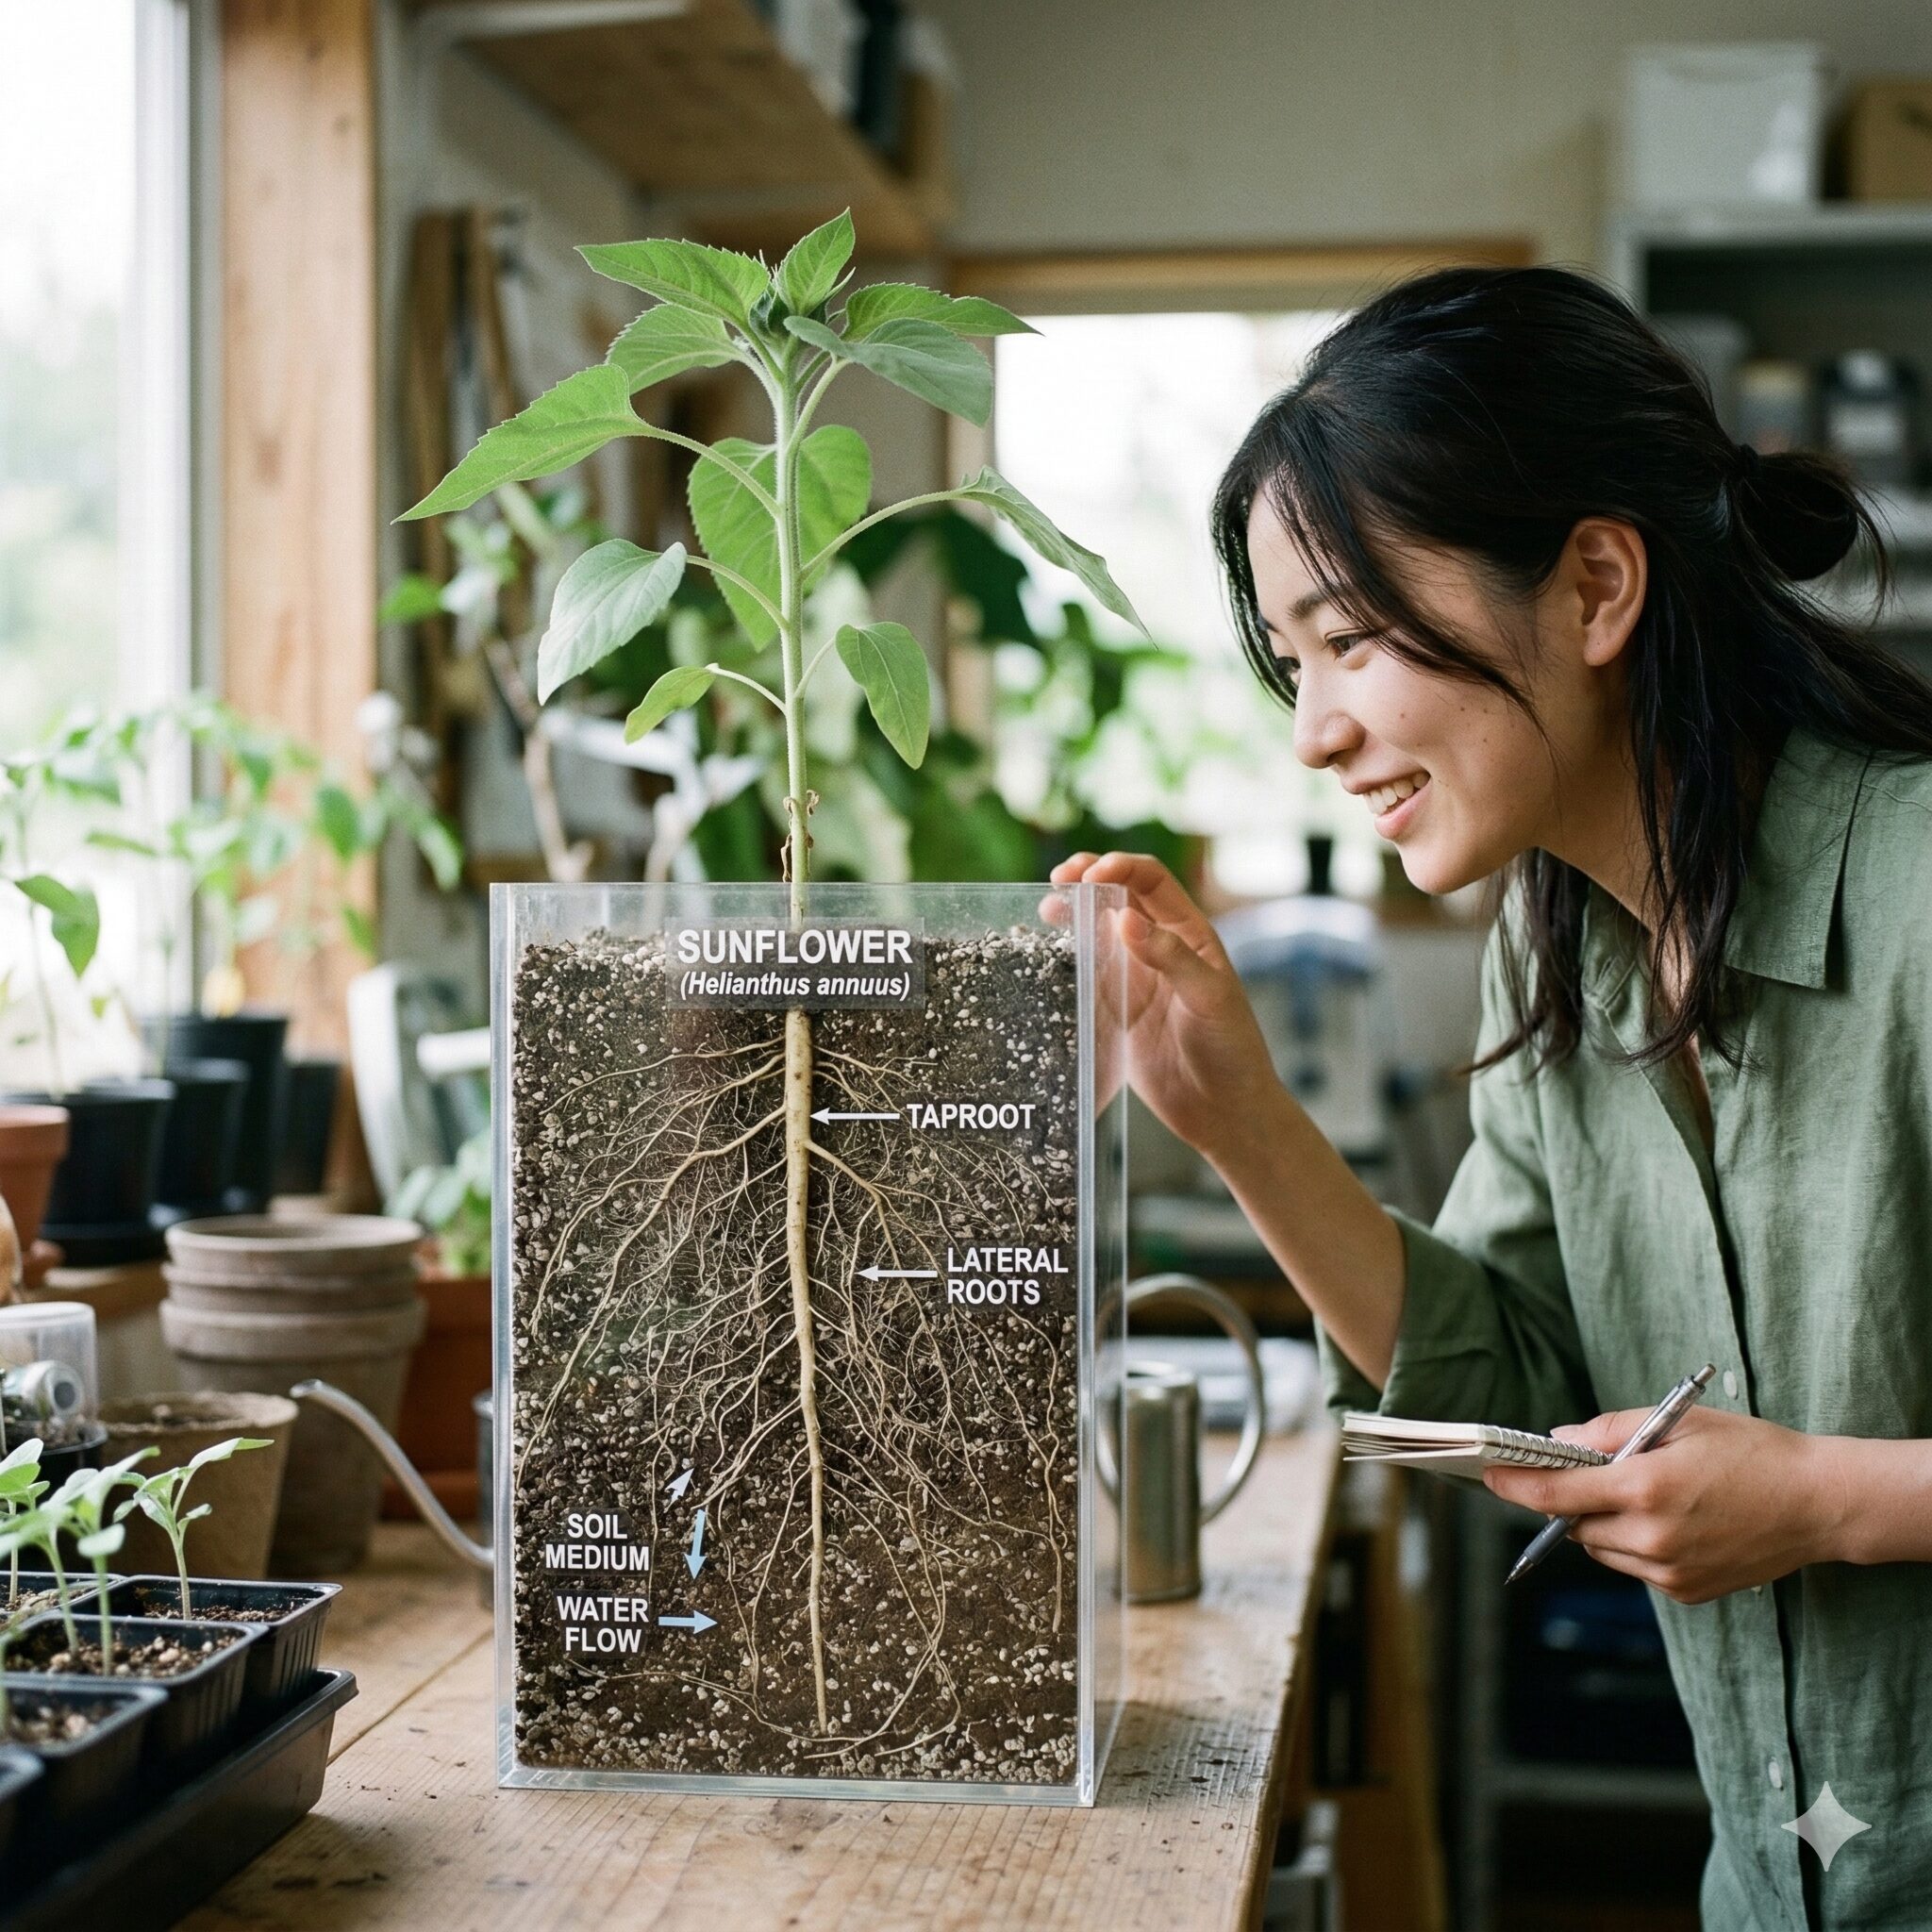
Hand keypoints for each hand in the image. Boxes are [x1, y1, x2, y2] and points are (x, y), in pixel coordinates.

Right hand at [1046, 851, 1280, 1163]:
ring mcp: (1135, 978)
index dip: (1120, 867)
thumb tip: (1125, 920)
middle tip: (1058, 878)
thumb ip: (1170, 958)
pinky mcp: (1115, 1010)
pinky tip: (1047, 953)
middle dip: (1088, 878)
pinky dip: (1065, 958)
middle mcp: (1159, 948)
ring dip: (1072, 914)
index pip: (1152, 881)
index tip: (1090, 875)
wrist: (1223, 1112)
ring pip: (1097, 931)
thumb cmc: (1232, 1051)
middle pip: (1119, 896)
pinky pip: (1085, 974)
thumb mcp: (1209, 999)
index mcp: (1190, 934)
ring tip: (1047, 909)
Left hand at [1482, 1407, 1848, 1603]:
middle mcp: (1651, 1537)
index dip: (1515, 1485)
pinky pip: (1633, 1567)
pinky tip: (1670, 1521)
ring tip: (1643, 1494)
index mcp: (1645, 1489)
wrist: (1817, 1503)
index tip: (1488, 1475)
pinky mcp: (1686, 1592)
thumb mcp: (1676, 1423)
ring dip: (1601, 1523)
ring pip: (1601, 1549)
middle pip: (1574, 1523)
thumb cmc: (1750, 1452)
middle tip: (1592, 1472)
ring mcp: (1669, 1571)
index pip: (1555, 1493)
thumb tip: (1558, 1442)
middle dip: (1570, 1498)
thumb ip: (1609, 1431)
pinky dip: (1633, 1545)